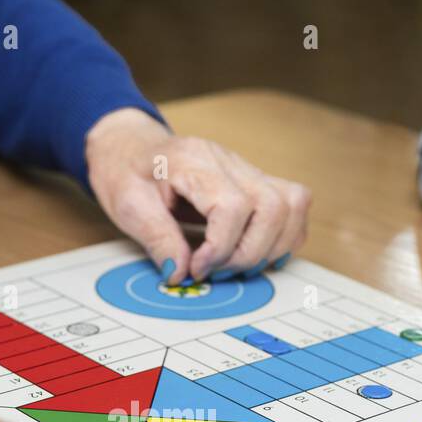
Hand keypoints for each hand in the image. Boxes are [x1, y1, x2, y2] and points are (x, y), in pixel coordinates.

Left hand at [86, 107, 311, 283]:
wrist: (130, 147)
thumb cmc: (127, 171)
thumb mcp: (128, 206)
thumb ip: (157, 240)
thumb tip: (181, 273)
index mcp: (193, 160)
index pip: (232, 206)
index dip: (220, 248)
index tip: (197, 269)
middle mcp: (229, 161)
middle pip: (273, 206)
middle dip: (249, 254)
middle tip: (215, 271)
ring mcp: (247, 170)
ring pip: (292, 205)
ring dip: (271, 247)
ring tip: (234, 265)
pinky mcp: (256, 183)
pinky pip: (294, 206)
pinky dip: (283, 237)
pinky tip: (255, 253)